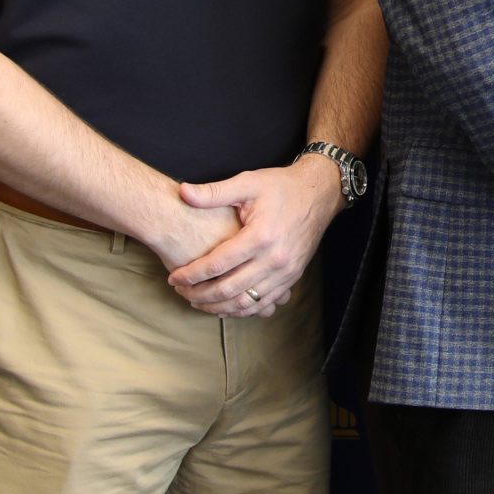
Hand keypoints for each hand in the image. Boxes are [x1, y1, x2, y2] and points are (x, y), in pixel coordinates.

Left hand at [166, 154, 341, 316]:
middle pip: (228, 289)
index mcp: (260, 236)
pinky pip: (264, 304)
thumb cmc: (281, 187)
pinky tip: (224, 306)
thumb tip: (182, 192)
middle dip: (199, 295)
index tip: (173, 277)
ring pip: (245, 303)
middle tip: (180, 292)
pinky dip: (241, 310)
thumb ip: (214, 192)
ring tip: (197, 302)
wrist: (319, 193)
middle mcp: (274, 259)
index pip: (217, 264)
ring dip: (218, 307)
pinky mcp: (292, 278)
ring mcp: (286, 272)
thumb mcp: (248, 183)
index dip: (191, 274)